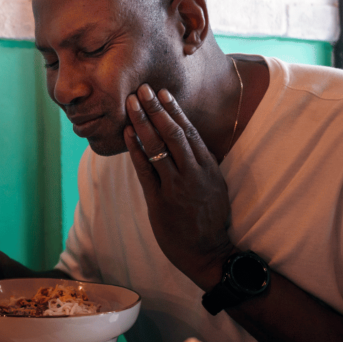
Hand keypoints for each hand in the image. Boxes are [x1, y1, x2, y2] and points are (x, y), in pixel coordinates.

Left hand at [123, 84, 235, 288]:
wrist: (208, 252)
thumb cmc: (210, 220)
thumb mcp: (215, 187)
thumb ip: (202, 165)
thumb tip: (190, 143)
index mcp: (208, 167)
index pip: (190, 132)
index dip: (175, 111)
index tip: (163, 93)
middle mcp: (194, 173)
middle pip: (173, 133)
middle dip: (156, 109)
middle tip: (142, 89)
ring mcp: (177, 187)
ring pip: (159, 147)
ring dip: (143, 123)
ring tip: (131, 104)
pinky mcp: (160, 202)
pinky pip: (146, 171)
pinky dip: (136, 150)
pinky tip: (127, 134)